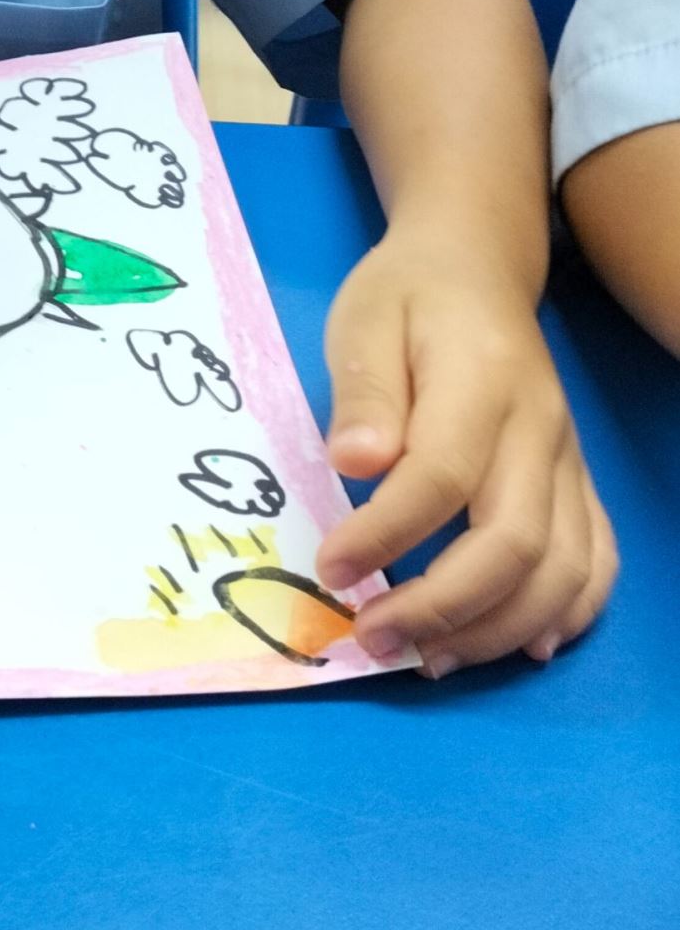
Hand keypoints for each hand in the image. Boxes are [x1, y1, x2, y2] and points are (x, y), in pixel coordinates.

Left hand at [313, 229, 615, 673]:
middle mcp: (540, 430)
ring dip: (497, 631)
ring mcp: (567, 461)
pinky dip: (567, 615)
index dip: (387, 535)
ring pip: (563, 570)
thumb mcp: (363, 320)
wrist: (474, 269)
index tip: (332, 570)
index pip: (442, 477)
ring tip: (426, 660)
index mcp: (482, 382)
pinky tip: (522, 648)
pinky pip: (596, 561)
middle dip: (442, 608)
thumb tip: (354, 464)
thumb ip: (364, 392)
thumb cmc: (407, 296)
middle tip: (372, 639)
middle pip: (514, 543)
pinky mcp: (576, 482)